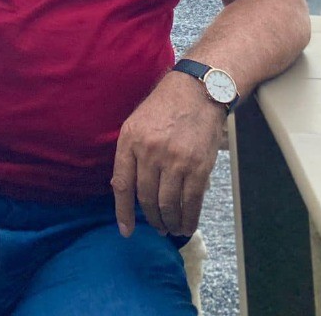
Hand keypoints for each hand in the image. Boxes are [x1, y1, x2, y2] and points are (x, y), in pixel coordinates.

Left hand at [111, 72, 226, 238]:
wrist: (197, 91)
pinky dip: (188, 219)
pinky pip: (191, 202)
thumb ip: (130, 153)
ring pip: (168, 204)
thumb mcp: (136, 123)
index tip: (125, 230)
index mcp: (130, 139)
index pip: (122, 184)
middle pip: (146, 198)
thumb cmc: (164, 107)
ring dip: (168, 222)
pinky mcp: (198, 167)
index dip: (123, 212)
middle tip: (155, 226)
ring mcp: (175, 160)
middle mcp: (150, 151)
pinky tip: (186, 226)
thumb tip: (124, 188)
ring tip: (169, 227)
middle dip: (150, 218)